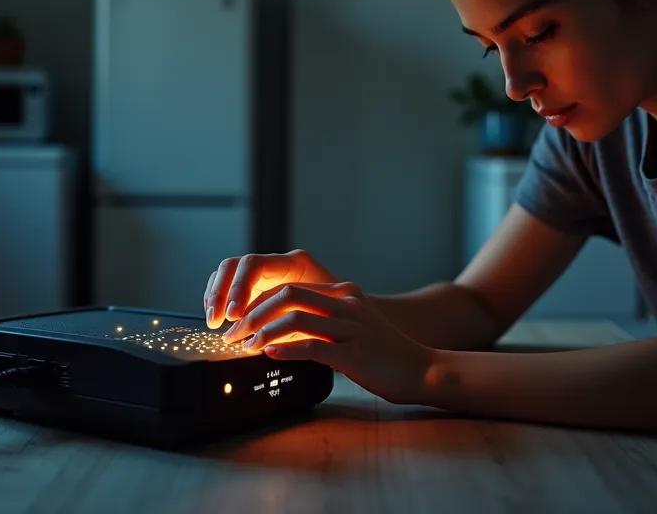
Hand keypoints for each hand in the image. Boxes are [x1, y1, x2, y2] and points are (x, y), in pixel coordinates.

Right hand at [203, 249, 337, 328]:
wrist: (354, 317)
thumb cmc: (343, 317)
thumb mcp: (323, 318)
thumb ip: (300, 323)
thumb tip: (271, 340)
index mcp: (295, 264)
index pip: (254, 265)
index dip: (239, 289)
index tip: (236, 315)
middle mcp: (276, 265)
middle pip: (235, 266)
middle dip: (220, 292)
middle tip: (218, 320)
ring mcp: (264, 275)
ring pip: (227, 273)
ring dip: (215, 296)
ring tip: (214, 321)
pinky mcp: (257, 288)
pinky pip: (228, 286)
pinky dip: (219, 300)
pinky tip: (218, 318)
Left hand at [219, 281, 435, 404]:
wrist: (422, 370)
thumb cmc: (383, 354)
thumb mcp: (351, 327)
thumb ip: (322, 322)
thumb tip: (280, 331)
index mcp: (343, 294)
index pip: (291, 287)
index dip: (259, 301)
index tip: (240, 319)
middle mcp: (347, 304)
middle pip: (287, 295)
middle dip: (253, 313)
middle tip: (234, 332)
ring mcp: (351, 326)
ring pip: (294, 318)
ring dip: (262, 331)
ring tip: (245, 346)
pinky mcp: (354, 352)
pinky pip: (311, 346)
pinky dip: (285, 349)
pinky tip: (269, 355)